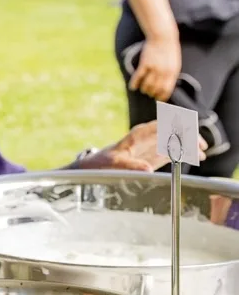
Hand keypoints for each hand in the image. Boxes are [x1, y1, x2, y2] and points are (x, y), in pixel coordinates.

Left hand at [78, 121, 206, 171]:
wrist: (93, 167)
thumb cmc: (101, 163)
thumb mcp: (113, 164)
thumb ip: (130, 166)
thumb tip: (148, 169)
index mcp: (140, 134)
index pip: (165, 125)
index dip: (180, 129)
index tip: (191, 137)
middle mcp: (148, 137)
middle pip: (175, 131)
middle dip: (189, 137)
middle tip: (201, 149)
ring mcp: (152, 146)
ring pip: (176, 140)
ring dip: (190, 145)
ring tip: (201, 155)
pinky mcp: (153, 155)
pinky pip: (173, 150)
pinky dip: (185, 152)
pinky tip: (194, 157)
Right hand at [129, 36, 180, 101]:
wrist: (163, 37)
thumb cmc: (169, 50)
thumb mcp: (175, 63)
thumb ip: (171, 75)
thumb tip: (166, 87)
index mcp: (172, 72)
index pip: (166, 90)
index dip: (161, 97)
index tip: (158, 99)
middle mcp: (163, 72)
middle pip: (155, 89)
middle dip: (152, 93)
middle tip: (149, 93)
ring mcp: (154, 68)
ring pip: (147, 85)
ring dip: (144, 89)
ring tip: (142, 89)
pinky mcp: (145, 63)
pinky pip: (138, 77)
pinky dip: (134, 84)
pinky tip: (132, 87)